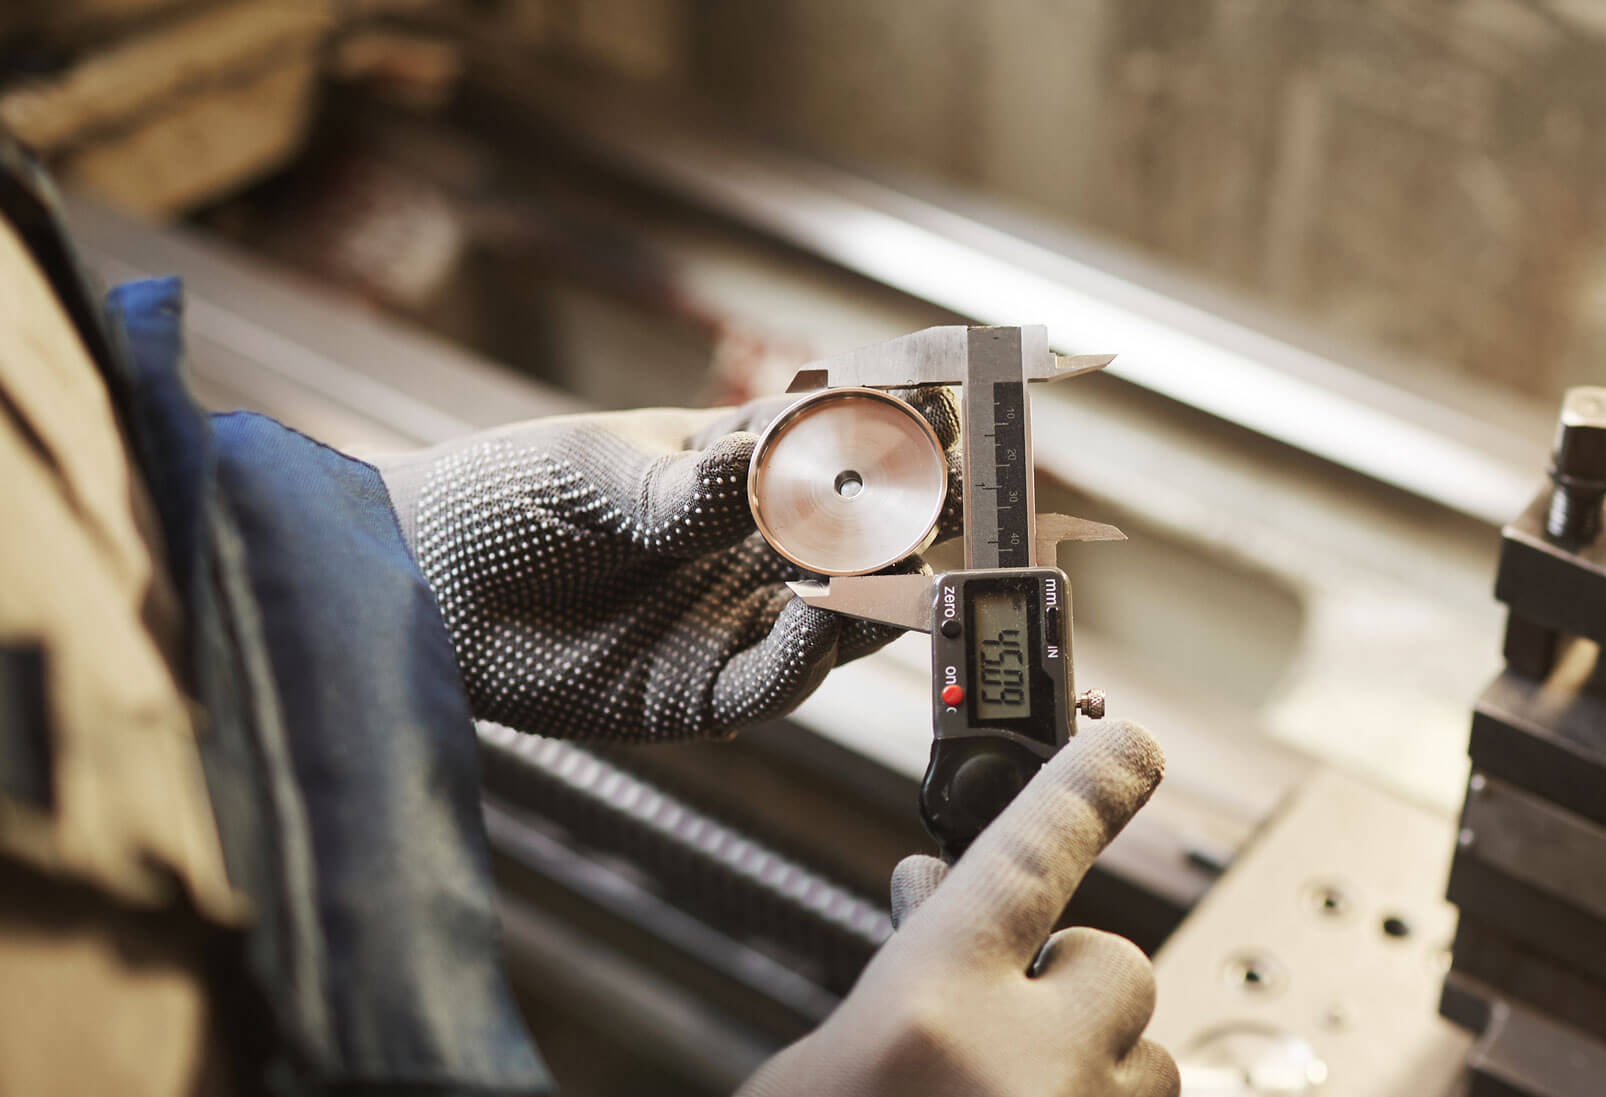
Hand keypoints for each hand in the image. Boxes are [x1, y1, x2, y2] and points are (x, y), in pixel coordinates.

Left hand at [374, 396, 950, 740]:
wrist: (411, 590)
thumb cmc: (495, 502)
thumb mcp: (596, 471)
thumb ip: (690, 486)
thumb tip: (779, 465)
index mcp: (738, 467)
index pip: (841, 446)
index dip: (893, 434)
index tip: (935, 417)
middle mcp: (753, 547)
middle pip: (866, 535)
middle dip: (912, 516)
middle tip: (940, 497)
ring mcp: (736, 620)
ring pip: (845, 612)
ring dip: (877, 587)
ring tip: (889, 557)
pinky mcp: (704, 692)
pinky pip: (779, 679)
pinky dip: (809, 650)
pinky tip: (815, 610)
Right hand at [736, 720, 1178, 1096]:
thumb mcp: (824, 1060)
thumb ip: (900, 974)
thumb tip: (937, 895)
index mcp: (928, 1018)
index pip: (1033, 856)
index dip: (1088, 787)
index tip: (1130, 744)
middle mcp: (1024, 1066)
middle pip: (1111, 960)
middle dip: (1066, 980)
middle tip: (997, 1028)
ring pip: (1145, 1045)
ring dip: (1090, 1056)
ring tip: (1009, 1090)